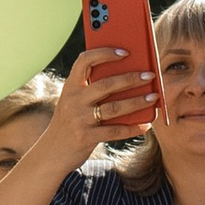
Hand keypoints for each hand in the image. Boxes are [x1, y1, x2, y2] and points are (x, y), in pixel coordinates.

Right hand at [49, 38, 161, 166]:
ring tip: (153, 97)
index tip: (125, 52)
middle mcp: (74, 100)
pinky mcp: (86, 137)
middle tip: (150, 75)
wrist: (51, 153)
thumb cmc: (70, 123)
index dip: (104, 53)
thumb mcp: (74, 103)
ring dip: (137, 101)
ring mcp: (79, 119)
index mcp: (70, 87)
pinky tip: (145, 125)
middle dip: (131, 78)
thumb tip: (128, 80)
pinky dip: (132, 128)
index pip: (84, 61)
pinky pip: (114, 131)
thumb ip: (92, 91)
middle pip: (106, 84)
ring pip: (114, 107)